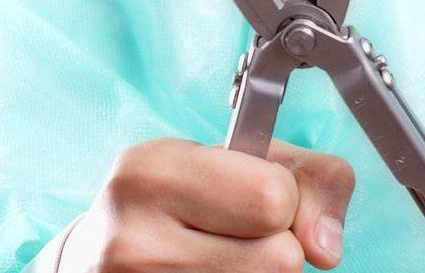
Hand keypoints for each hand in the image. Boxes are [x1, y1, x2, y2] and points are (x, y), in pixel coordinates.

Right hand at [58, 136, 355, 270]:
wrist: (97, 258)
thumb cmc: (182, 202)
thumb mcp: (241, 163)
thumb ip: (311, 181)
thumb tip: (327, 246)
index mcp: (155, 170)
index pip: (274, 198)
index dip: (282, 203)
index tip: (246, 201)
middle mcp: (132, 237)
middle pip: (278, 260)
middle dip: (275, 249)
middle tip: (231, 238)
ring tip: (214, 261)